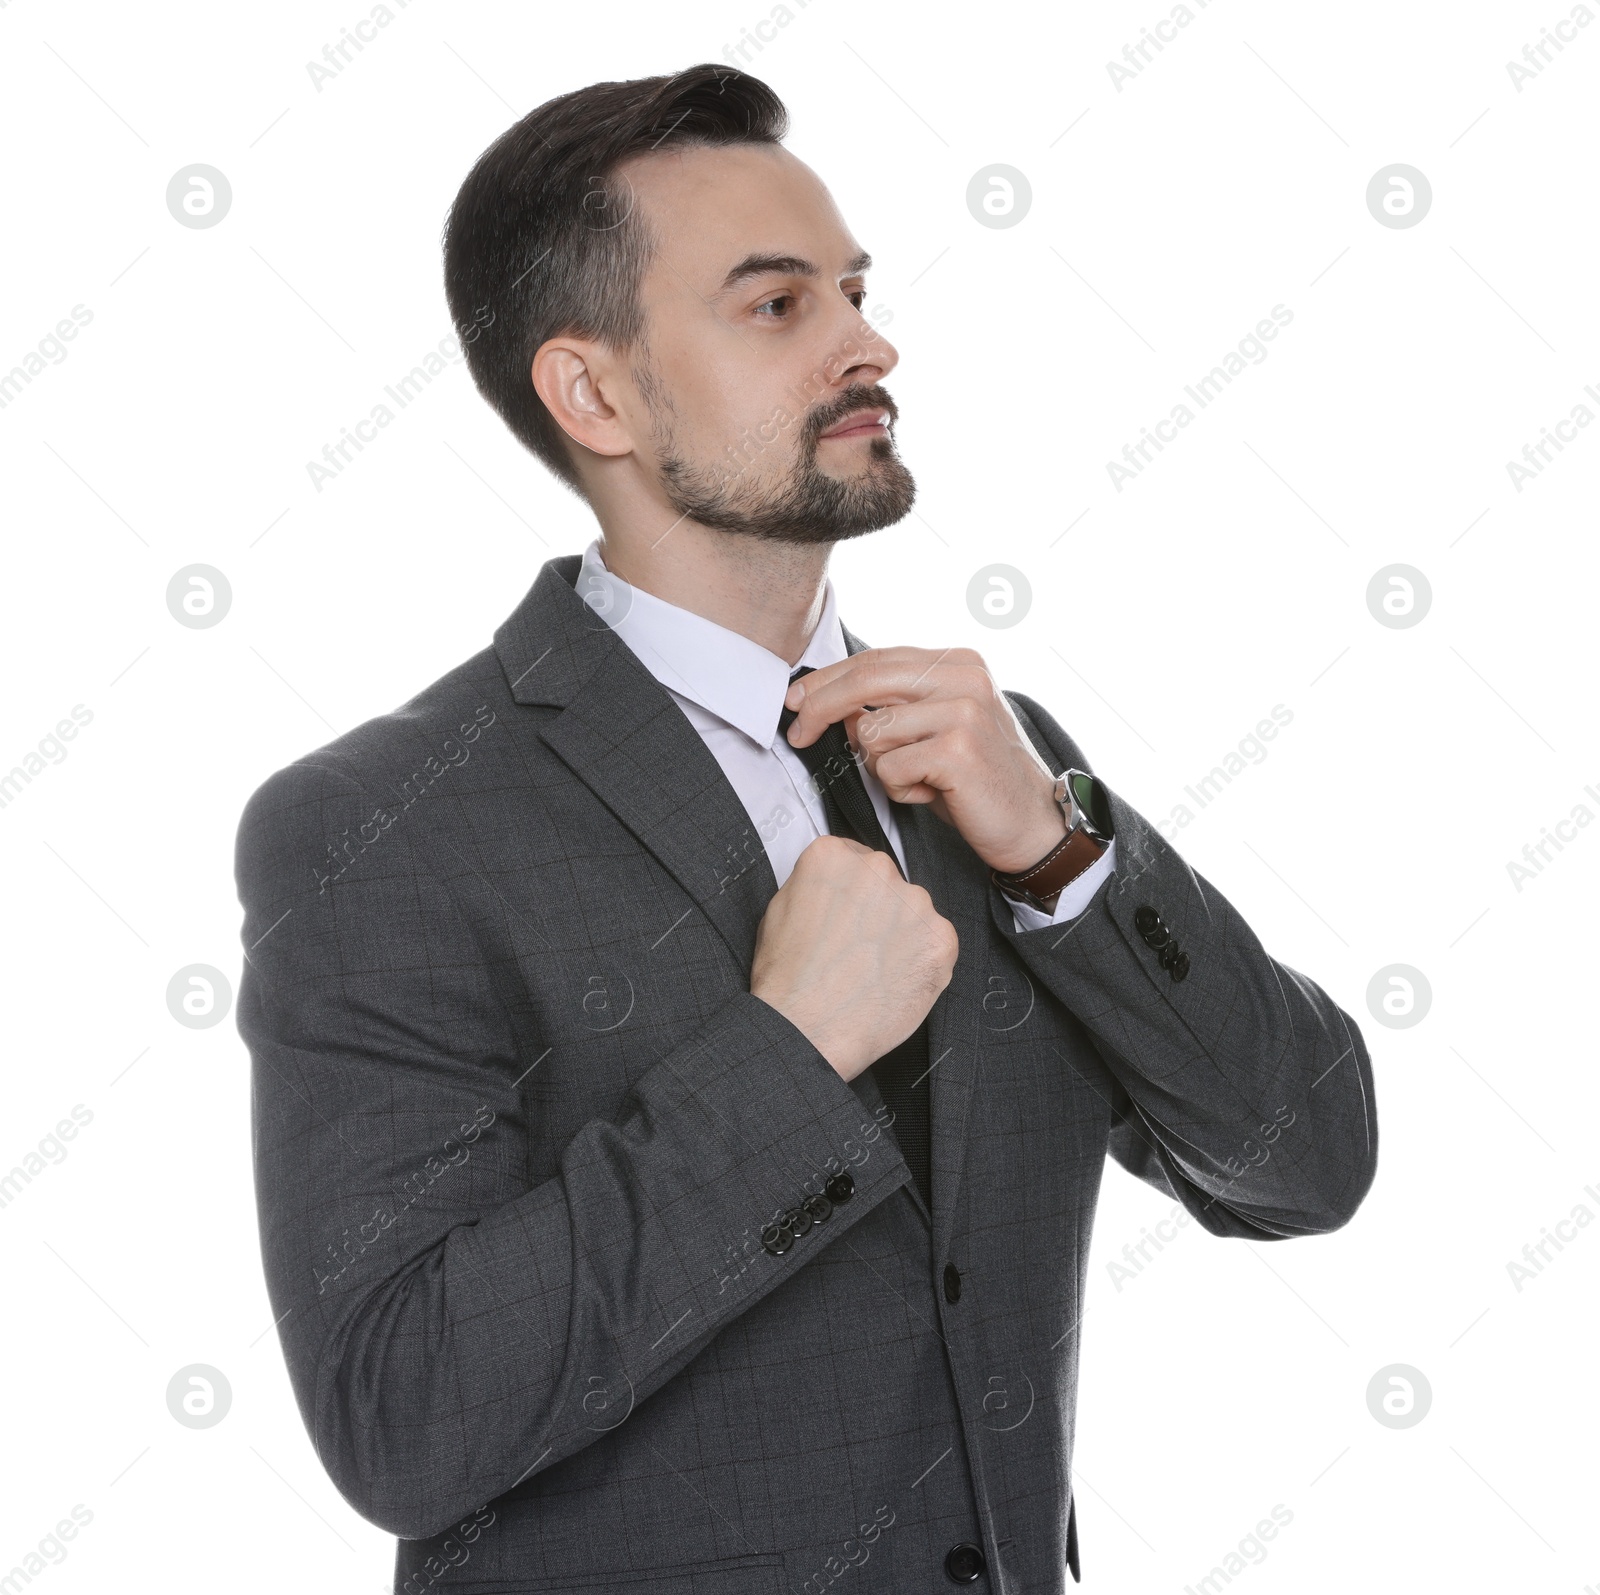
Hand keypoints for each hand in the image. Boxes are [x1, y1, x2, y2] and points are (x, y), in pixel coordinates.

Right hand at [750, 835, 958, 1081]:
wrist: (809, 1031)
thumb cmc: (788, 981)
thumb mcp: (777, 911)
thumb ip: (813, 885)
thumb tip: (833, 888)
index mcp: (833, 855)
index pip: (854, 857)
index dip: (850, 891)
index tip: (848, 911)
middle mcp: (878, 869)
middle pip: (887, 881)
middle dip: (878, 910)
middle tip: (858, 947)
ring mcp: (914, 902)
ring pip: (914, 911)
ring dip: (901, 933)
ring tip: (874, 970)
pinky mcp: (941, 937)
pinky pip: (936, 941)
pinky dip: (922, 960)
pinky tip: (894, 980)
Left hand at [783, 647, 1066, 874]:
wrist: (1031, 824)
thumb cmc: (975, 780)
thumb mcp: (932, 731)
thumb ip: (892, 709)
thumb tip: (834, 706)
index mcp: (958, 662)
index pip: (876, 659)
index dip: (828, 679)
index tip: (795, 699)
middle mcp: (964, 676)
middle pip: (866, 680)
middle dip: (819, 707)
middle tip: (796, 734)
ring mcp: (963, 710)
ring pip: (872, 730)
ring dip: (881, 767)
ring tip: (919, 780)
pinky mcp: (957, 748)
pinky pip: (888, 768)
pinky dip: (899, 789)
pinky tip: (932, 795)